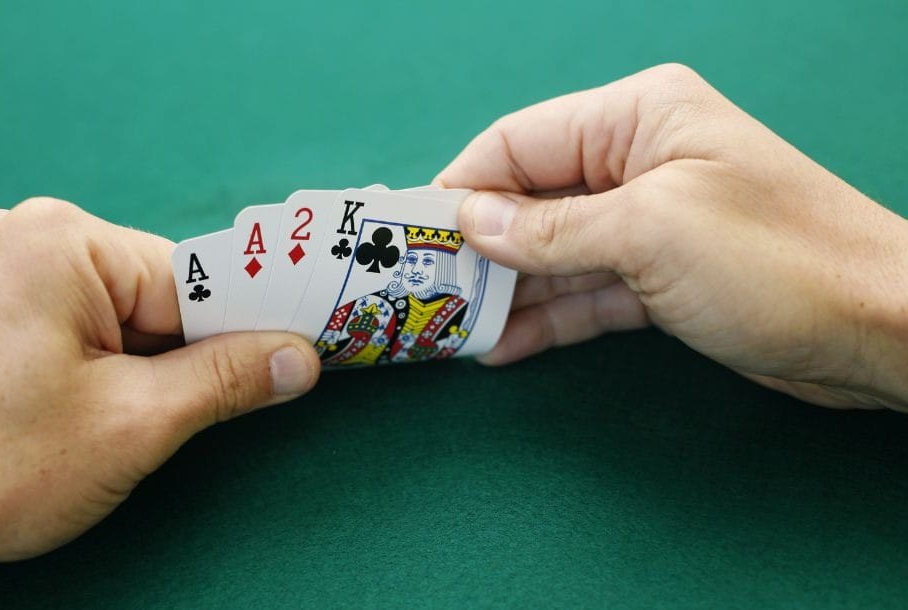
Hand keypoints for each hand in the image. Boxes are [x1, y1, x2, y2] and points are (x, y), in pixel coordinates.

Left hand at [0, 199, 319, 607]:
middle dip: (179, 356)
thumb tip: (301, 357)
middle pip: (154, 293)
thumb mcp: (135, 424)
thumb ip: (228, 379)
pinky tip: (80, 409)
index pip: (191, 279)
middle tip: (174, 417)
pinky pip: (77, 318)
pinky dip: (100, 361)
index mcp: (59, 239)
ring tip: (110, 423)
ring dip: (138, 365)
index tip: (293, 362)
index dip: (242, 331)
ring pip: (118, 311)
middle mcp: (25, 231)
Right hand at [436, 64, 907, 409]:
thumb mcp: (649, 233)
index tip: (412, 237)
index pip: (520, 141)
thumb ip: (550, 229)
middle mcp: (638, 160)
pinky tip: (503, 345)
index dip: (461, 187)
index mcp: (637, 117)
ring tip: (454, 330)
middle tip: (425, 294)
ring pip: (554, 252)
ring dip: (508, 291)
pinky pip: (586, 291)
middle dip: (480, 247)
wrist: (880, 331)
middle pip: (531, 199)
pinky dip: (548, 317)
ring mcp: (649, 221)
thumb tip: (470, 221)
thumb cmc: (775, 261)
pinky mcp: (661, 276)